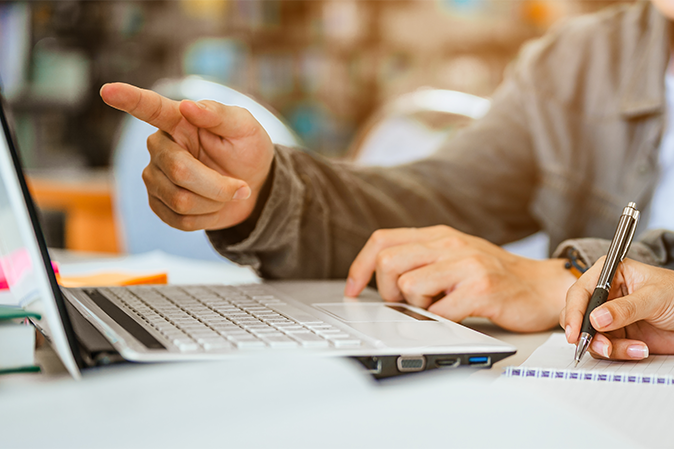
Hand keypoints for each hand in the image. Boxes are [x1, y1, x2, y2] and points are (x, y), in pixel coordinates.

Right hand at [100, 82, 273, 229]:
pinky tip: (212, 205)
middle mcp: (160, 147)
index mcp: (178, 121)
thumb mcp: (245, 128)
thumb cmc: (247, 150)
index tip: (108, 91)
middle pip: (178, 171)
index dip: (129, 99)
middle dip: (217, 185)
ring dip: (214, 202)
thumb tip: (189, 106)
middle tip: (241, 187)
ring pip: (180, 200)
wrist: (254, 186)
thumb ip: (220, 115)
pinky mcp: (158, 204)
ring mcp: (155, 177)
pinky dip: (206, 218)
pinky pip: (180, 220)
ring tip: (225, 192)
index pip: (150, 108)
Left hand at [344, 225, 575, 331]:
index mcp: (437, 235)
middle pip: (388, 263)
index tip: (352, 290)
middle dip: (386, 292)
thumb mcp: (452, 256)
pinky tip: (456, 316)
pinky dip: (439, 321)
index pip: (381, 240)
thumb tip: (375, 279)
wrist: (541, 286)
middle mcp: (449, 244)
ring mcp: (466, 265)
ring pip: (409, 287)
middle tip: (406, 303)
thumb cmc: (492, 276)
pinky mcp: (481, 289)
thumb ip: (419, 260)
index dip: (359, 267)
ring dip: (416, 307)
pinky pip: (439, 312)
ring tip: (439, 307)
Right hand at [562, 258, 673, 359]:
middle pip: (578, 315)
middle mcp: (605, 295)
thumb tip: (596, 318)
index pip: (581, 291)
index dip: (574, 311)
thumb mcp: (654, 297)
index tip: (575, 332)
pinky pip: (606, 348)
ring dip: (607, 346)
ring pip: (589, 335)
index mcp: (609, 275)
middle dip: (587, 333)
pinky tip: (640, 349)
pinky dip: (621, 352)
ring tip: (633, 349)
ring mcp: (609, 317)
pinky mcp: (617, 336)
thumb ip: (625, 308)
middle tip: (600, 346)